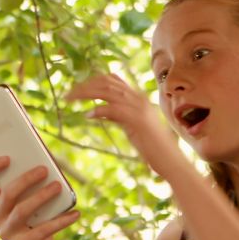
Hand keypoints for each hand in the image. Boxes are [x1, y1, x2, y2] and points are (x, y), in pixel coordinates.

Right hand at [0, 156, 80, 239]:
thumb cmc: (38, 227)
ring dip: (41, 196)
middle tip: (45, 170)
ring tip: (58, 187)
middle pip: (7, 194)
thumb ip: (34, 189)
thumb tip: (48, 166)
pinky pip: (42, 231)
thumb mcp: (34, 206)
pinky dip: (61, 221)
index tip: (8, 157)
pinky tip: (76, 214)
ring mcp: (7, 235)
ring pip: (22, 210)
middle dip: (26, 179)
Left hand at [67, 73, 184, 175]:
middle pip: (106, 82)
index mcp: (137, 98)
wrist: (170, 160)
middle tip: (68, 95)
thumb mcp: (129, 126)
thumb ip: (116, 115)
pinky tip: (88, 116)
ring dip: (86, 94)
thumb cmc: (151, 146)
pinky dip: (99, 110)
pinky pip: (114, 109)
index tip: (76, 89)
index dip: (91, 81)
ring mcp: (139, 108)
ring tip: (71, 100)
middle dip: (84, 86)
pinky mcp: (137, 121)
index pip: (111, 79)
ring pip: (107, 91)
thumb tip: (97, 111)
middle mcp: (138, 99)